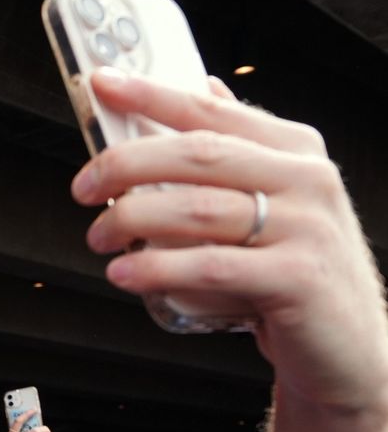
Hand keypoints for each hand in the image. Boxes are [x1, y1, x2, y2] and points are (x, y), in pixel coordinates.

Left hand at [76, 70, 387, 414]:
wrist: (347, 345)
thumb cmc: (295, 273)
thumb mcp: (275, 203)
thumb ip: (240, 151)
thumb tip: (204, 90)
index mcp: (296, 150)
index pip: (213, 112)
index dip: (154, 95)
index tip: (102, 85)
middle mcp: (306, 179)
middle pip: (198, 155)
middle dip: (127, 164)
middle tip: (83, 186)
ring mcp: (305, 228)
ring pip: (198, 210)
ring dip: (133, 220)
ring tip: (98, 236)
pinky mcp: (296, 279)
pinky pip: (210, 268)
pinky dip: (158, 268)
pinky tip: (123, 271)